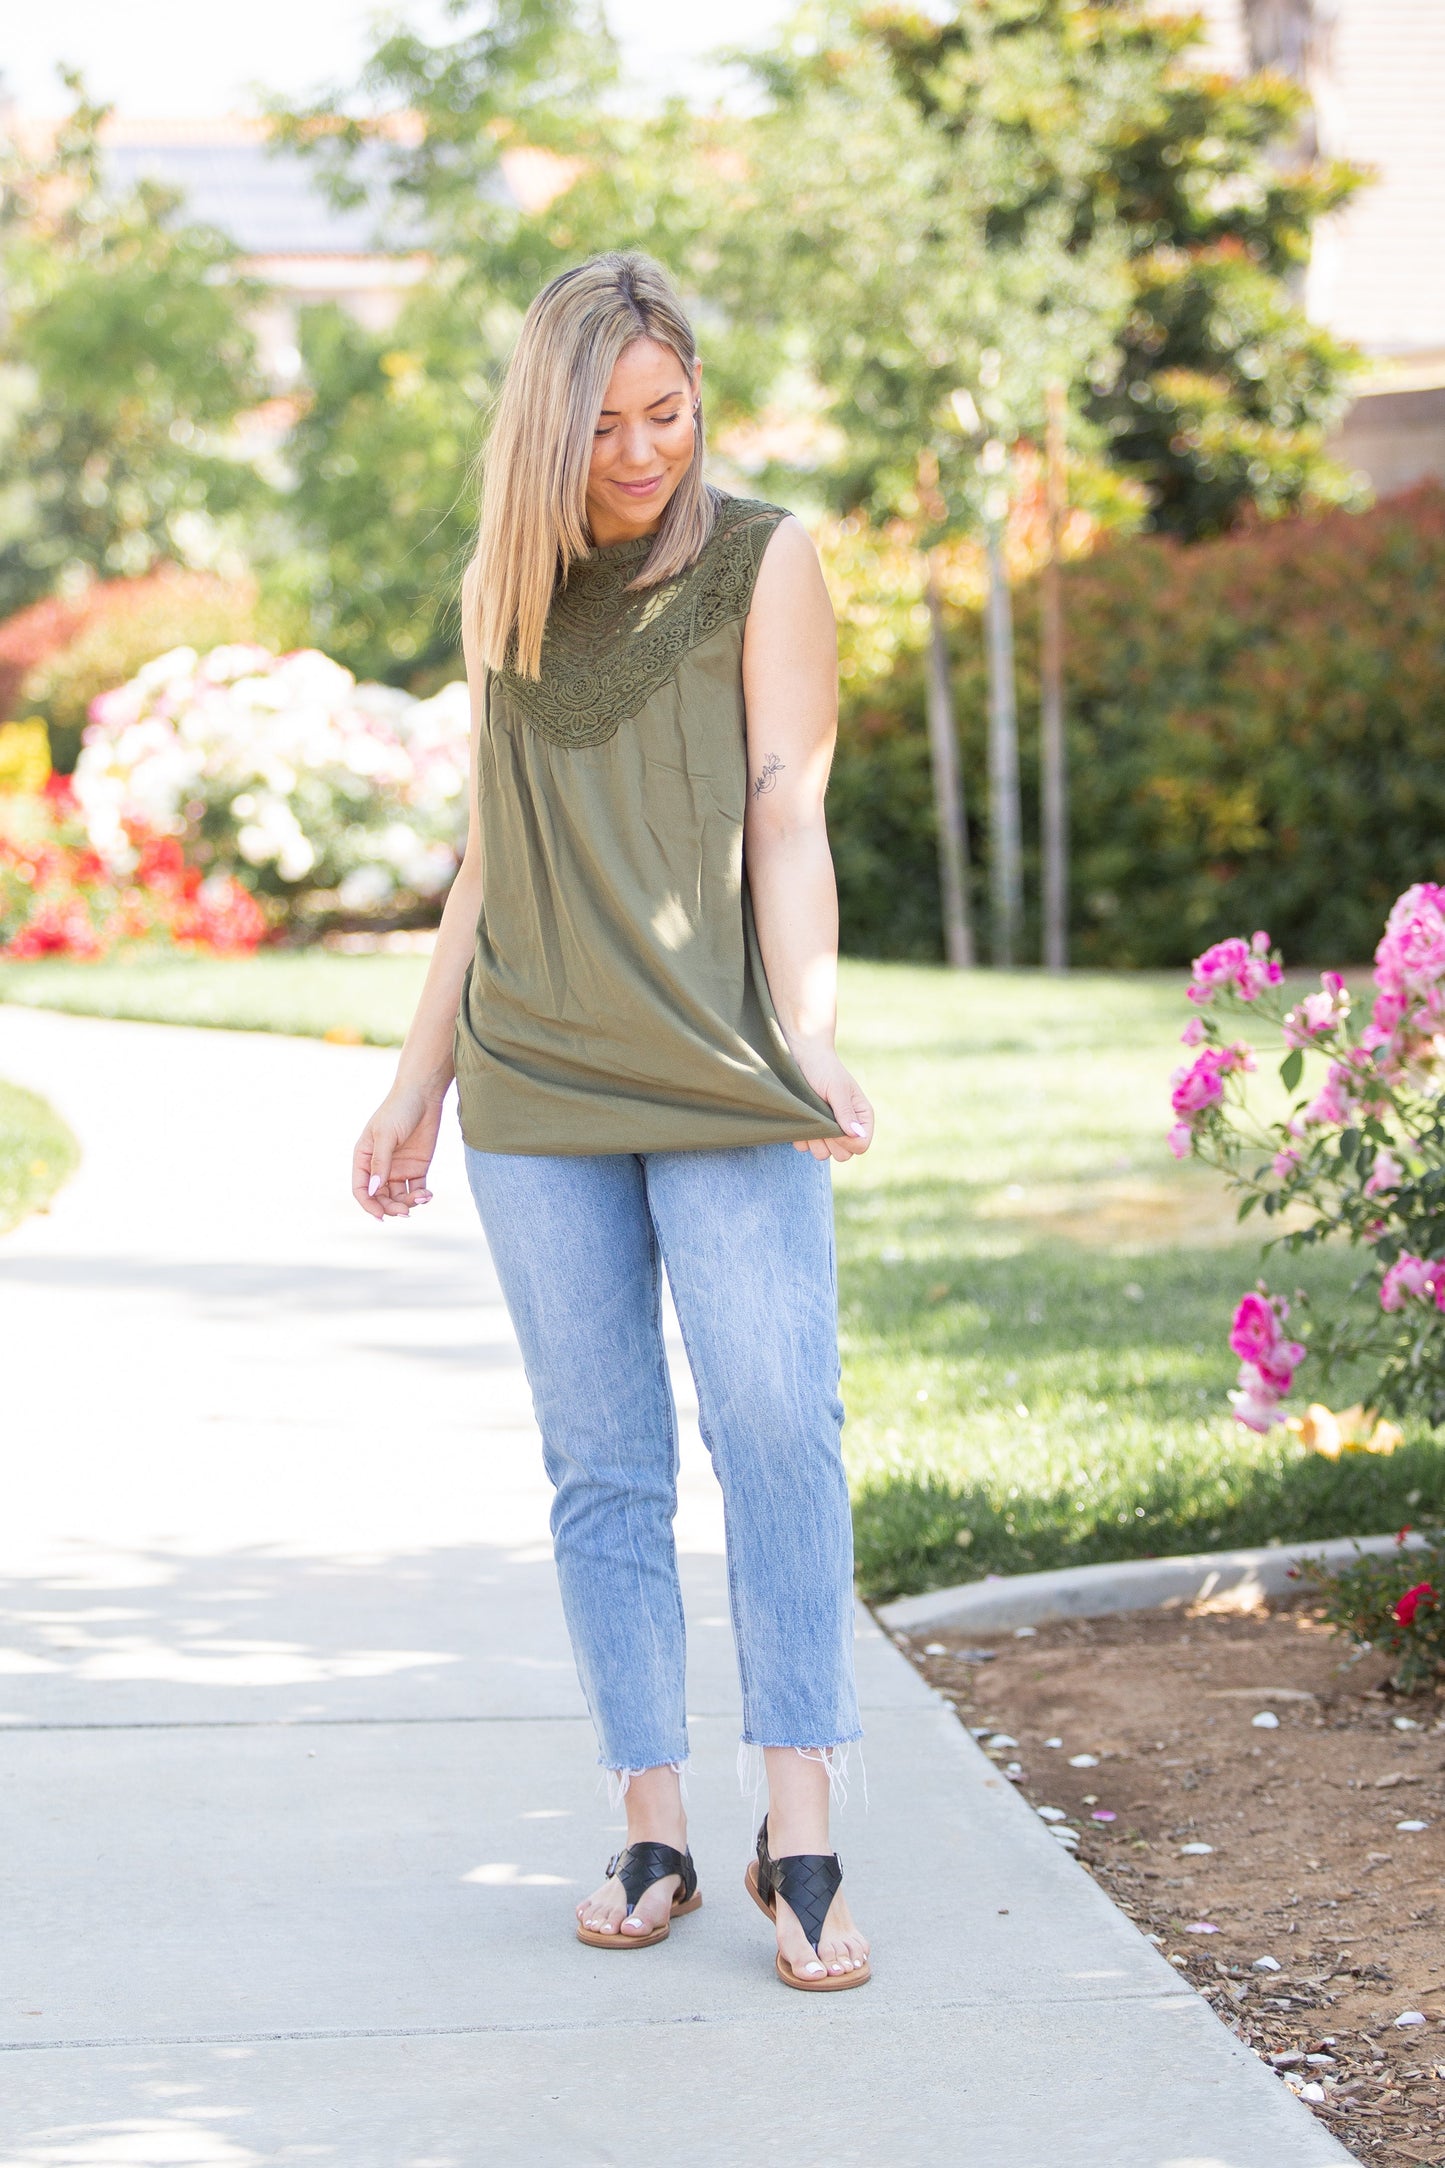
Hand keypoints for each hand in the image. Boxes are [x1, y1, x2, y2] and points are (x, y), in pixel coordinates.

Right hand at [352, 1083, 444, 1219]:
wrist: (424, 1095)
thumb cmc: (399, 1110)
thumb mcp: (386, 1135)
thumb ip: (381, 1163)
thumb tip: (374, 1191)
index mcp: (364, 1158)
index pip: (361, 1189)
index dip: (368, 1205)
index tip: (381, 1216)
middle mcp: (380, 1166)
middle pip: (381, 1198)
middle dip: (391, 1207)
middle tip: (405, 1211)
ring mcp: (399, 1168)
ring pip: (399, 1197)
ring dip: (409, 1203)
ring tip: (423, 1197)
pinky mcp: (417, 1168)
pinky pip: (416, 1190)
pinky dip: (422, 1197)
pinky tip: (428, 1195)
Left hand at [789, 1044, 873, 1161]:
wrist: (802, 1057)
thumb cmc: (824, 1069)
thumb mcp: (837, 1089)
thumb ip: (845, 1112)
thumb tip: (856, 1135)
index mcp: (861, 1116)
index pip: (861, 1146)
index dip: (848, 1142)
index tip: (834, 1127)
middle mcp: (847, 1127)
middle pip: (843, 1155)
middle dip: (830, 1142)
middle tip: (821, 1120)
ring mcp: (828, 1130)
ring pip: (823, 1154)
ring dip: (814, 1141)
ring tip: (810, 1118)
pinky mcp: (811, 1130)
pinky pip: (806, 1148)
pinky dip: (801, 1137)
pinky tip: (801, 1119)